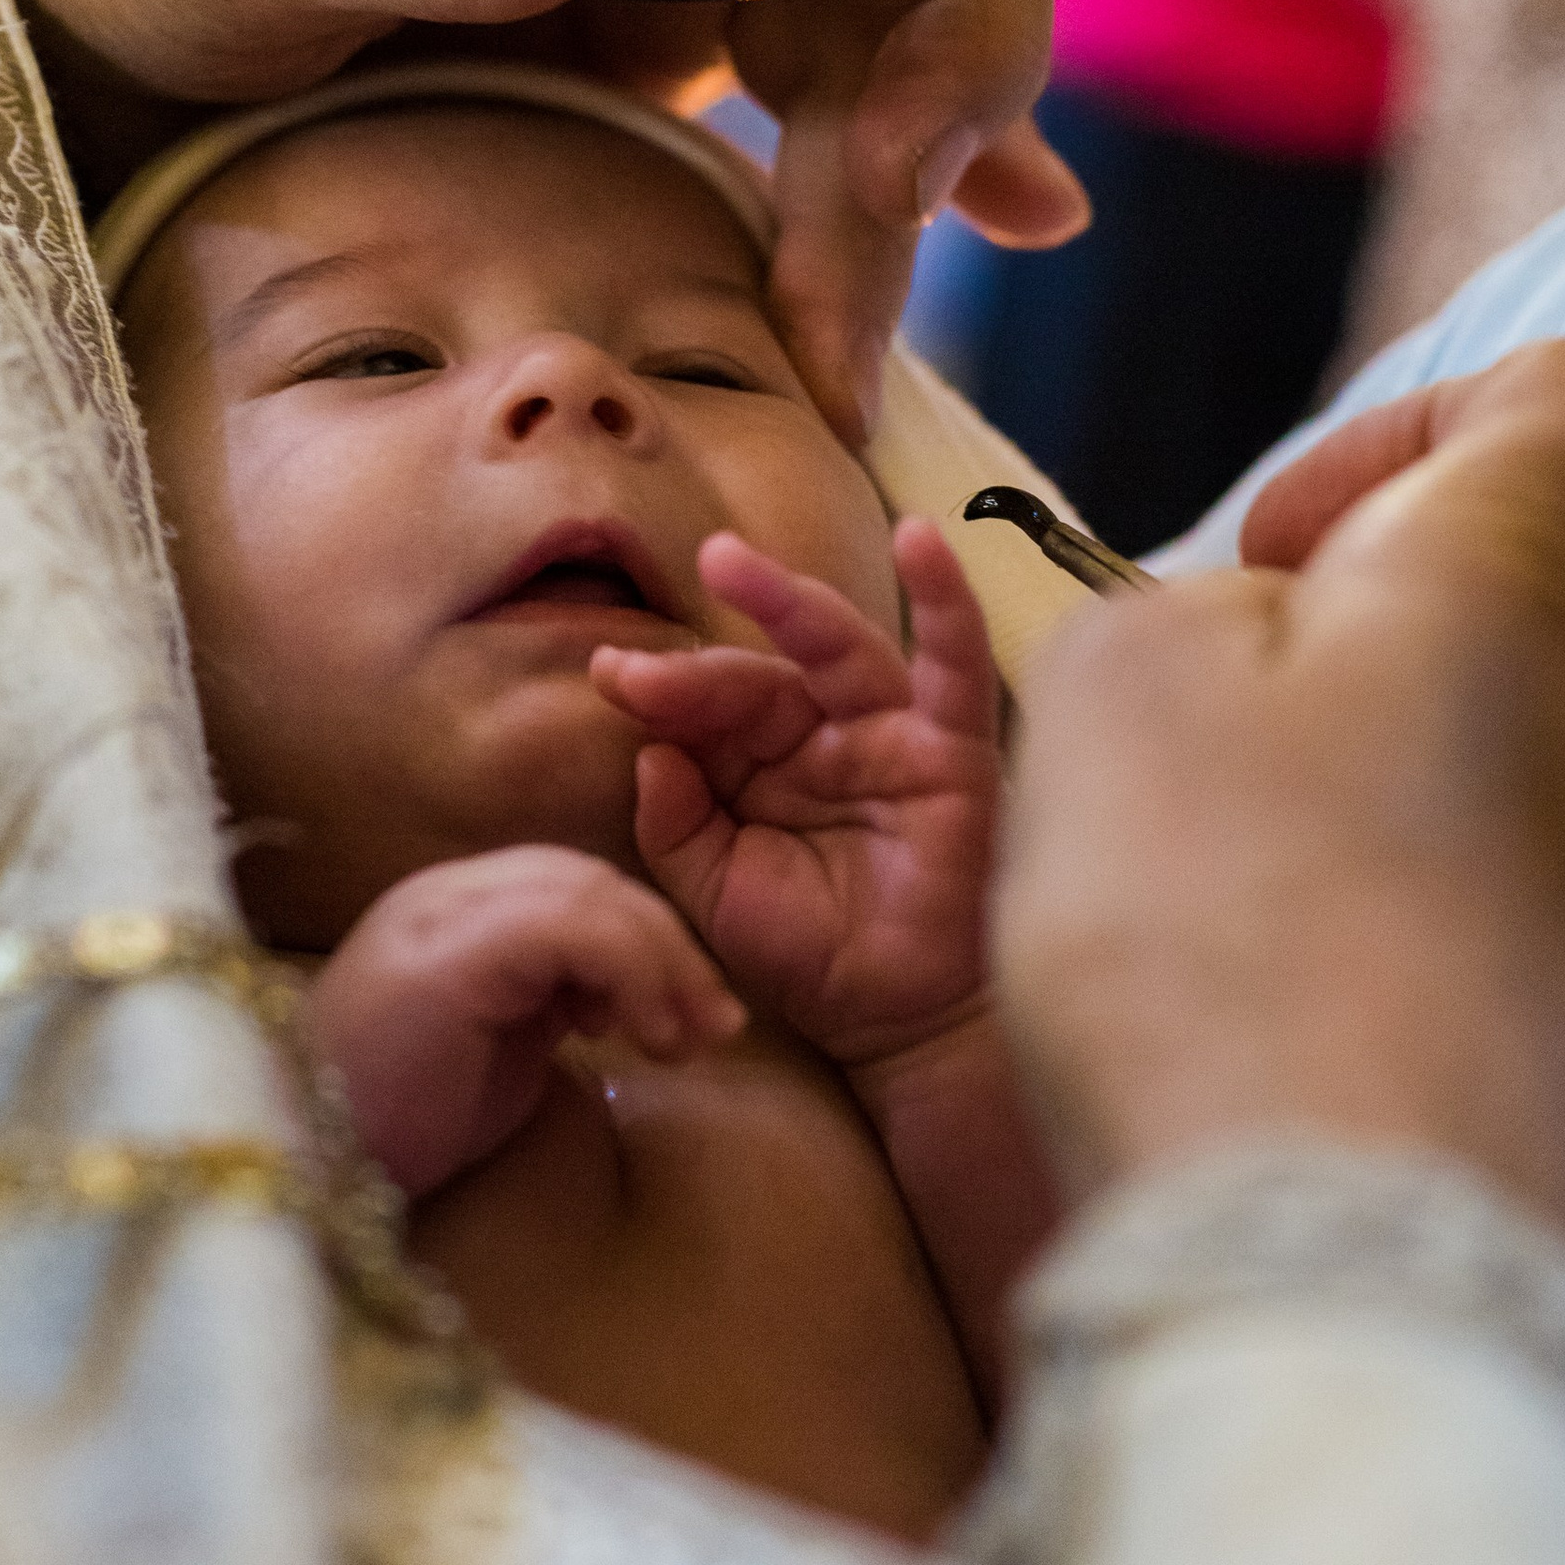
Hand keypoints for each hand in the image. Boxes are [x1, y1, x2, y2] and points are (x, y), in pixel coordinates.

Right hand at [311, 846, 744, 1200]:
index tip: (696, 1018)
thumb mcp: (496, 1060)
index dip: (649, 940)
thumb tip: (638, 1006)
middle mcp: (443, 897)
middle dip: (670, 949)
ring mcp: (439, 917)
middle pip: (589, 879)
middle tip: (716, 1028)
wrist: (301, 1176)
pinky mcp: (447, 958)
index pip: (572, 887)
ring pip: (589, 892)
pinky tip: (639, 1035)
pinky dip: (629, 971)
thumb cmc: (393, 1136)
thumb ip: (553, 1009)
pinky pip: (570, 927)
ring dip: (661, 964)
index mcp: (452, 913)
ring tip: (686, 1040)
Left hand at [589, 518, 998, 1077]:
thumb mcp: (716, 893)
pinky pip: (955, 667)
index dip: (662, 689)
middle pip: (762, 673)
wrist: (896, 1025)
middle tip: (646, 630)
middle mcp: (826, 733)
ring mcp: (891, 734)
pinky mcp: (955, 750)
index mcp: (765, 760)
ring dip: (789, 600)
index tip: (609, 675)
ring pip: (840, 650)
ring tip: (732, 562)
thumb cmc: (812, 955)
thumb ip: (677, 827)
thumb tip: (649, 753)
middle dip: (703, 654)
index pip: (712, 707)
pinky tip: (923, 539)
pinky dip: (946, 602)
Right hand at [995, 343, 1564, 1264]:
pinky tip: (1282, 1047)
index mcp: (1531, 595)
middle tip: (1189, 766)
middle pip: (1512, 624)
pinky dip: (1397, 963)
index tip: (1282, 542)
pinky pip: (1506, 957)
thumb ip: (1194, 609)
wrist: (1343, 1288)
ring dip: (1363, 821)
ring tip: (1210, 931)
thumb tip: (1272, 656)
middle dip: (1346, 659)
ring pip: (1501, 799)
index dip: (1429, 416)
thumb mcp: (1115, 686)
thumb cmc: (1218, 940)